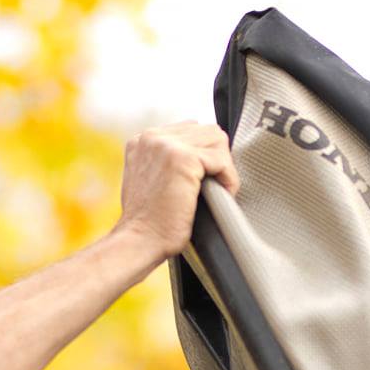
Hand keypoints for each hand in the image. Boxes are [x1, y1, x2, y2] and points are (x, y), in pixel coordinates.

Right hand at [112, 122, 239, 261]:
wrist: (141, 240)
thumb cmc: (150, 221)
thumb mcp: (152, 180)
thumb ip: (168, 162)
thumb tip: (200, 158)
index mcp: (144, 139)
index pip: (192, 129)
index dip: (206, 155)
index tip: (207, 179)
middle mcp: (152, 137)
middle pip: (207, 131)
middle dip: (217, 159)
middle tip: (216, 187)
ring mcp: (166, 145)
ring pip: (217, 140)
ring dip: (224, 167)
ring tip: (218, 191)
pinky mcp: (182, 159)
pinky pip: (222, 160)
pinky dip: (228, 179)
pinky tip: (221, 195)